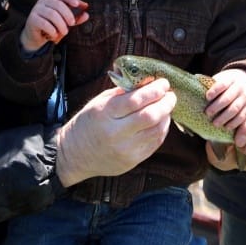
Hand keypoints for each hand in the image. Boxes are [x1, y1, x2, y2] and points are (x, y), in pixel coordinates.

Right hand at [20, 0, 88, 51]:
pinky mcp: (32, 19)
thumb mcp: (66, 23)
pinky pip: (44, 23)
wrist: (36, 38)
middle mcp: (43, 2)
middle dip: (68, 14)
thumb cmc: (52, 27)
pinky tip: (54, 35)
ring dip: (61, 24)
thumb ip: (75, 18)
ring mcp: (36, 10)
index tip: (78, 4)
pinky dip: (52, 30)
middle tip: (72, 24)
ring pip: (52, 14)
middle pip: (58, 4)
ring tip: (65, 32)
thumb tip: (86, 14)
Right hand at [55, 78, 175, 186]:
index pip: (136, 100)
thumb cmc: (88, 123)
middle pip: (150, 116)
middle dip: (165, 103)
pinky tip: (161, 121)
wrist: (74, 155)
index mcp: (105, 114)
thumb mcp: (99, 102)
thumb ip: (123, 93)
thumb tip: (148, 83)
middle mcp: (115, 133)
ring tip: (166, 107)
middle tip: (170, 95)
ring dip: (166, 116)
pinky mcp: (132, 161)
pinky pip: (154, 144)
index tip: (163, 83)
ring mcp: (125, 150)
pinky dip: (161, 130)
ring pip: (156, 131)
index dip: (154, 90)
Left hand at [204, 68, 245, 129]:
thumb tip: (190, 91)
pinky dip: (235, 123)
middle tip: (207, 113)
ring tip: (215, 124)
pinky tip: (227, 127)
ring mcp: (245, 98)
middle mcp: (240, 88)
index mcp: (230, 79)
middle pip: (228, 97)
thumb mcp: (220, 79)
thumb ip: (209, 85)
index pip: (223, 84)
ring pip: (236, 108)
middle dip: (217, 106)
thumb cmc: (226, 83)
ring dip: (225, 117)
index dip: (215, 90)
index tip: (207, 97)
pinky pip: (243, 116)